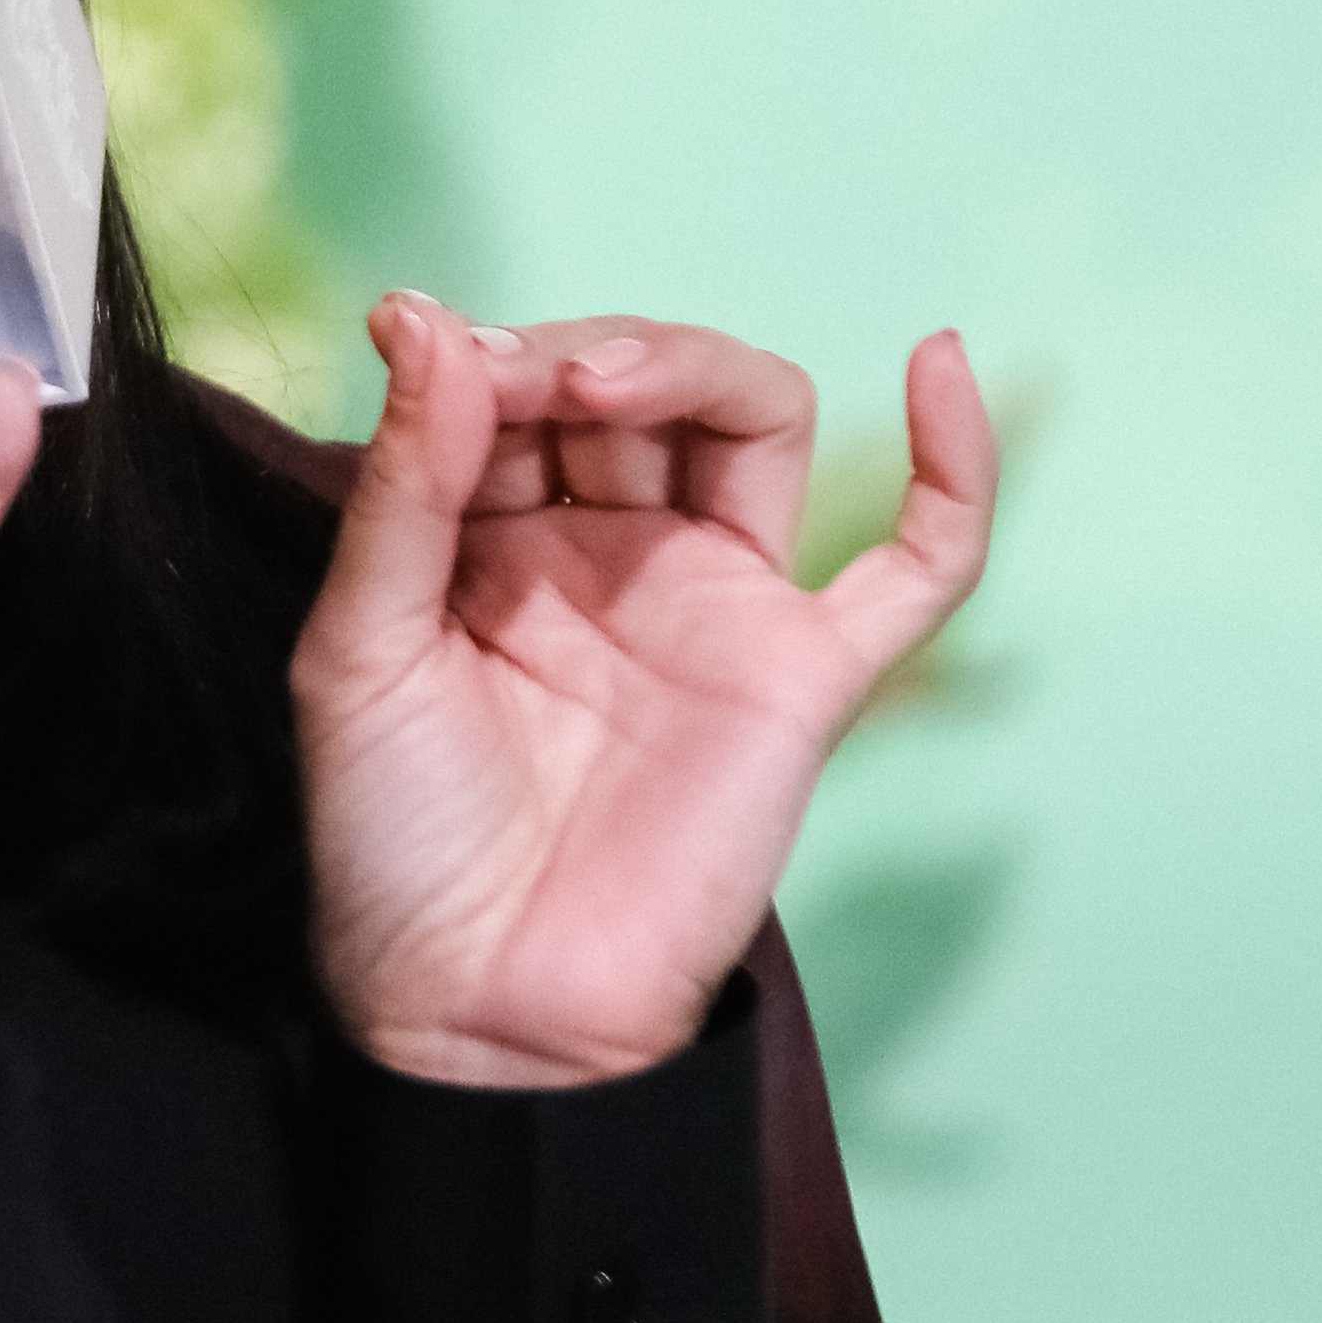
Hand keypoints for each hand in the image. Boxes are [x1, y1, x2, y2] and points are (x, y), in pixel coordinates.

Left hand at [296, 294, 994, 1095]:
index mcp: (496, 537)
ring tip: (605, 383)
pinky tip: (941, 363)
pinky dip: (960, 465)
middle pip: (646, 385)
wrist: (478, 1012)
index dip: (491, 358)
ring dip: (692, 368)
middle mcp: (614, 554)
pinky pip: (921, 567)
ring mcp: (717, 610)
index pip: (523, 392)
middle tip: (529, 378)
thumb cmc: (399, 843)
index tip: (429, 346)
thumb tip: (423, 310)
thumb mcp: (361, 645)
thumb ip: (402, 485)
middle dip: (588, 354)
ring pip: (754, 425)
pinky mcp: (805, 679)